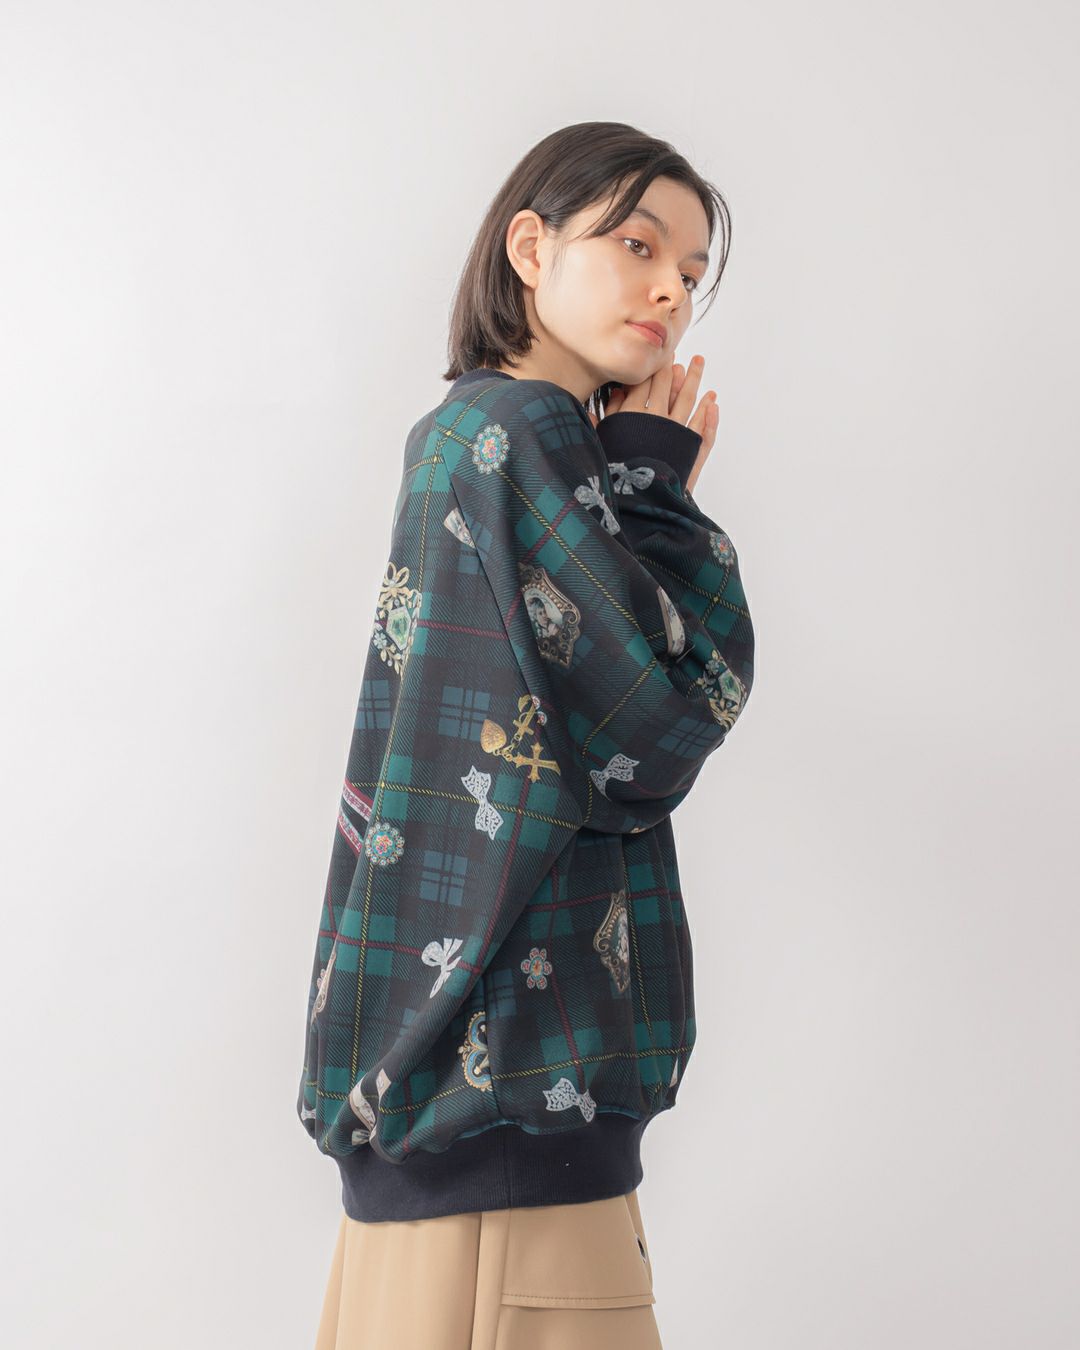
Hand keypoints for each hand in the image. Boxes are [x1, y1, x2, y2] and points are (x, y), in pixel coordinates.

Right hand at [590, 353, 717, 495]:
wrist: (638, 503)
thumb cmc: (615, 477)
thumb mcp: (602, 446)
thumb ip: (603, 422)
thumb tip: (607, 401)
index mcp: (632, 416)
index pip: (641, 384)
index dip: (648, 368)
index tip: (653, 355)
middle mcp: (657, 419)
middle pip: (667, 385)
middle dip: (671, 366)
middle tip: (676, 350)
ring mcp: (676, 431)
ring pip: (688, 399)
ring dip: (694, 379)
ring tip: (699, 362)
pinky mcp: (690, 448)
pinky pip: (702, 425)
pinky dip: (707, 411)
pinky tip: (712, 400)